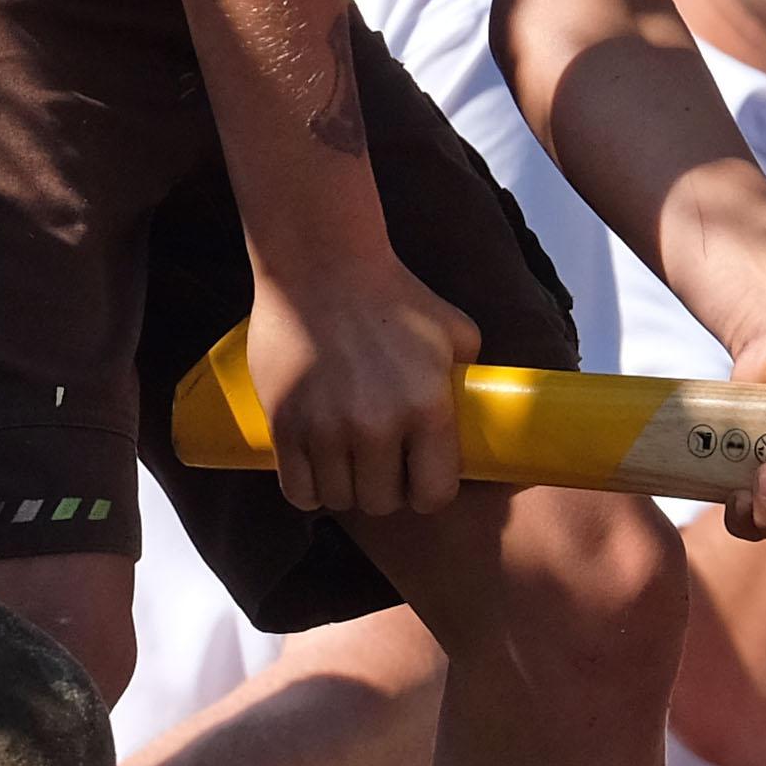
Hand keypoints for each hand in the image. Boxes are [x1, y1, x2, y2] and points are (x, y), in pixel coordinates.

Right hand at [248, 243, 477, 517]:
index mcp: (427, 407)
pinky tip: (315, 473)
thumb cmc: (393, 295)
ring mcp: (326, 427)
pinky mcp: (284, 423)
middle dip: (384, 490)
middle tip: (379, 468)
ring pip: (338, 498)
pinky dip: (308, 489)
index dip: (427, 492)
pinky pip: (297, 489)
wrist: (321, 264)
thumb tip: (481, 410)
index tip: (418, 481)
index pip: (433, 493)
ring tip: (347, 466)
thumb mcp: (454, 331)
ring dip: (345, 489)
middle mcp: (377, 425)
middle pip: (382, 502)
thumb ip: (469, 375)